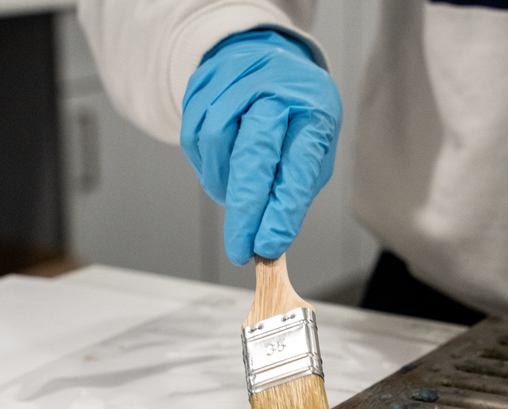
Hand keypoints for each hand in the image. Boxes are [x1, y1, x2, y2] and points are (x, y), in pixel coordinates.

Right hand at [181, 30, 341, 264]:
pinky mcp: (202, 83)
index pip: (298, 165)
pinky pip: (193, 138)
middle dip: (245, 211)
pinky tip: (222, 171)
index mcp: (313, 109)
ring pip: (216, 146)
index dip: (282, 209)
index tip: (268, 246)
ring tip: (238, 199)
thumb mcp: (314, 149)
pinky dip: (206, 168)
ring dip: (222, 187)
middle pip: (254, 153)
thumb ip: (295, 191)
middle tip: (240, 249)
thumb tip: (269, 241)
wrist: (269, 60)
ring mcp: (235, 81)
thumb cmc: (298, 117)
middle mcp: (275, 89)